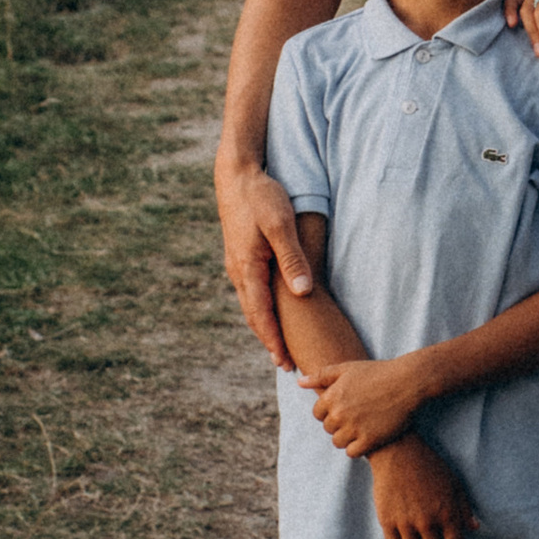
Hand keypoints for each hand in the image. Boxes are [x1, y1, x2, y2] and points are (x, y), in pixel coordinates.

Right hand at [217, 157, 313, 363]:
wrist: (236, 175)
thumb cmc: (262, 197)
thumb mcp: (281, 224)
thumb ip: (292, 258)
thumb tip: (302, 292)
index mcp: (247, 267)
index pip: (261, 314)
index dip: (274, 339)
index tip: (285, 360)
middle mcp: (238, 271)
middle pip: (253, 315)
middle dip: (269, 340)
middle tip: (286, 363)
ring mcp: (236, 264)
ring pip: (250, 304)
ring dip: (263, 326)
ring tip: (279, 345)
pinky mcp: (240, 256)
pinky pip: (250, 291)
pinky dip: (259, 308)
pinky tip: (270, 311)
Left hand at [303, 354, 430, 458]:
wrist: (407, 382)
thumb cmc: (377, 372)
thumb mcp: (347, 368)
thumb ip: (321, 376)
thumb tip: (300, 383)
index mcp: (332, 396)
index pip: (318, 414)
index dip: (330, 411)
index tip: (345, 407)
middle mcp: (339, 413)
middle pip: (328, 428)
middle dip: (339, 424)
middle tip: (356, 416)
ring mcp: (354, 428)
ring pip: (338, 442)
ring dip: (346, 437)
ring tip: (361, 427)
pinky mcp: (369, 440)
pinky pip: (352, 452)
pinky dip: (357, 447)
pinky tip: (367, 436)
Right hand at [368, 436, 476, 538]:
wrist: (398, 452)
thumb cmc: (430, 466)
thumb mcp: (453, 483)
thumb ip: (463, 508)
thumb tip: (473, 528)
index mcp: (448, 513)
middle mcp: (428, 522)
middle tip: (431, 537)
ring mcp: (407, 522)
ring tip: (415, 533)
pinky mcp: (387, 520)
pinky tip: (401, 529)